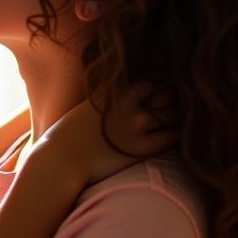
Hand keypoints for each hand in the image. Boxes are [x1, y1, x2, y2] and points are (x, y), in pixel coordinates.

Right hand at [34, 84, 176, 188]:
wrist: (62, 160)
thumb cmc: (67, 135)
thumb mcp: (87, 105)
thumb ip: (109, 97)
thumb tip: (125, 96)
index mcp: (113, 89)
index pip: (150, 76)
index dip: (160, 78)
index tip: (164, 81)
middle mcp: (128, 103)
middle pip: (165, 92)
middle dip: (171, 96)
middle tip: (173, 102)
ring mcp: (137, 124)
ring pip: (171, 113)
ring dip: (175, 114)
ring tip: (175, 116)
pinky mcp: (142, 147)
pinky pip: (171, 136)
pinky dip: (176, 132)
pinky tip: (175, 132)